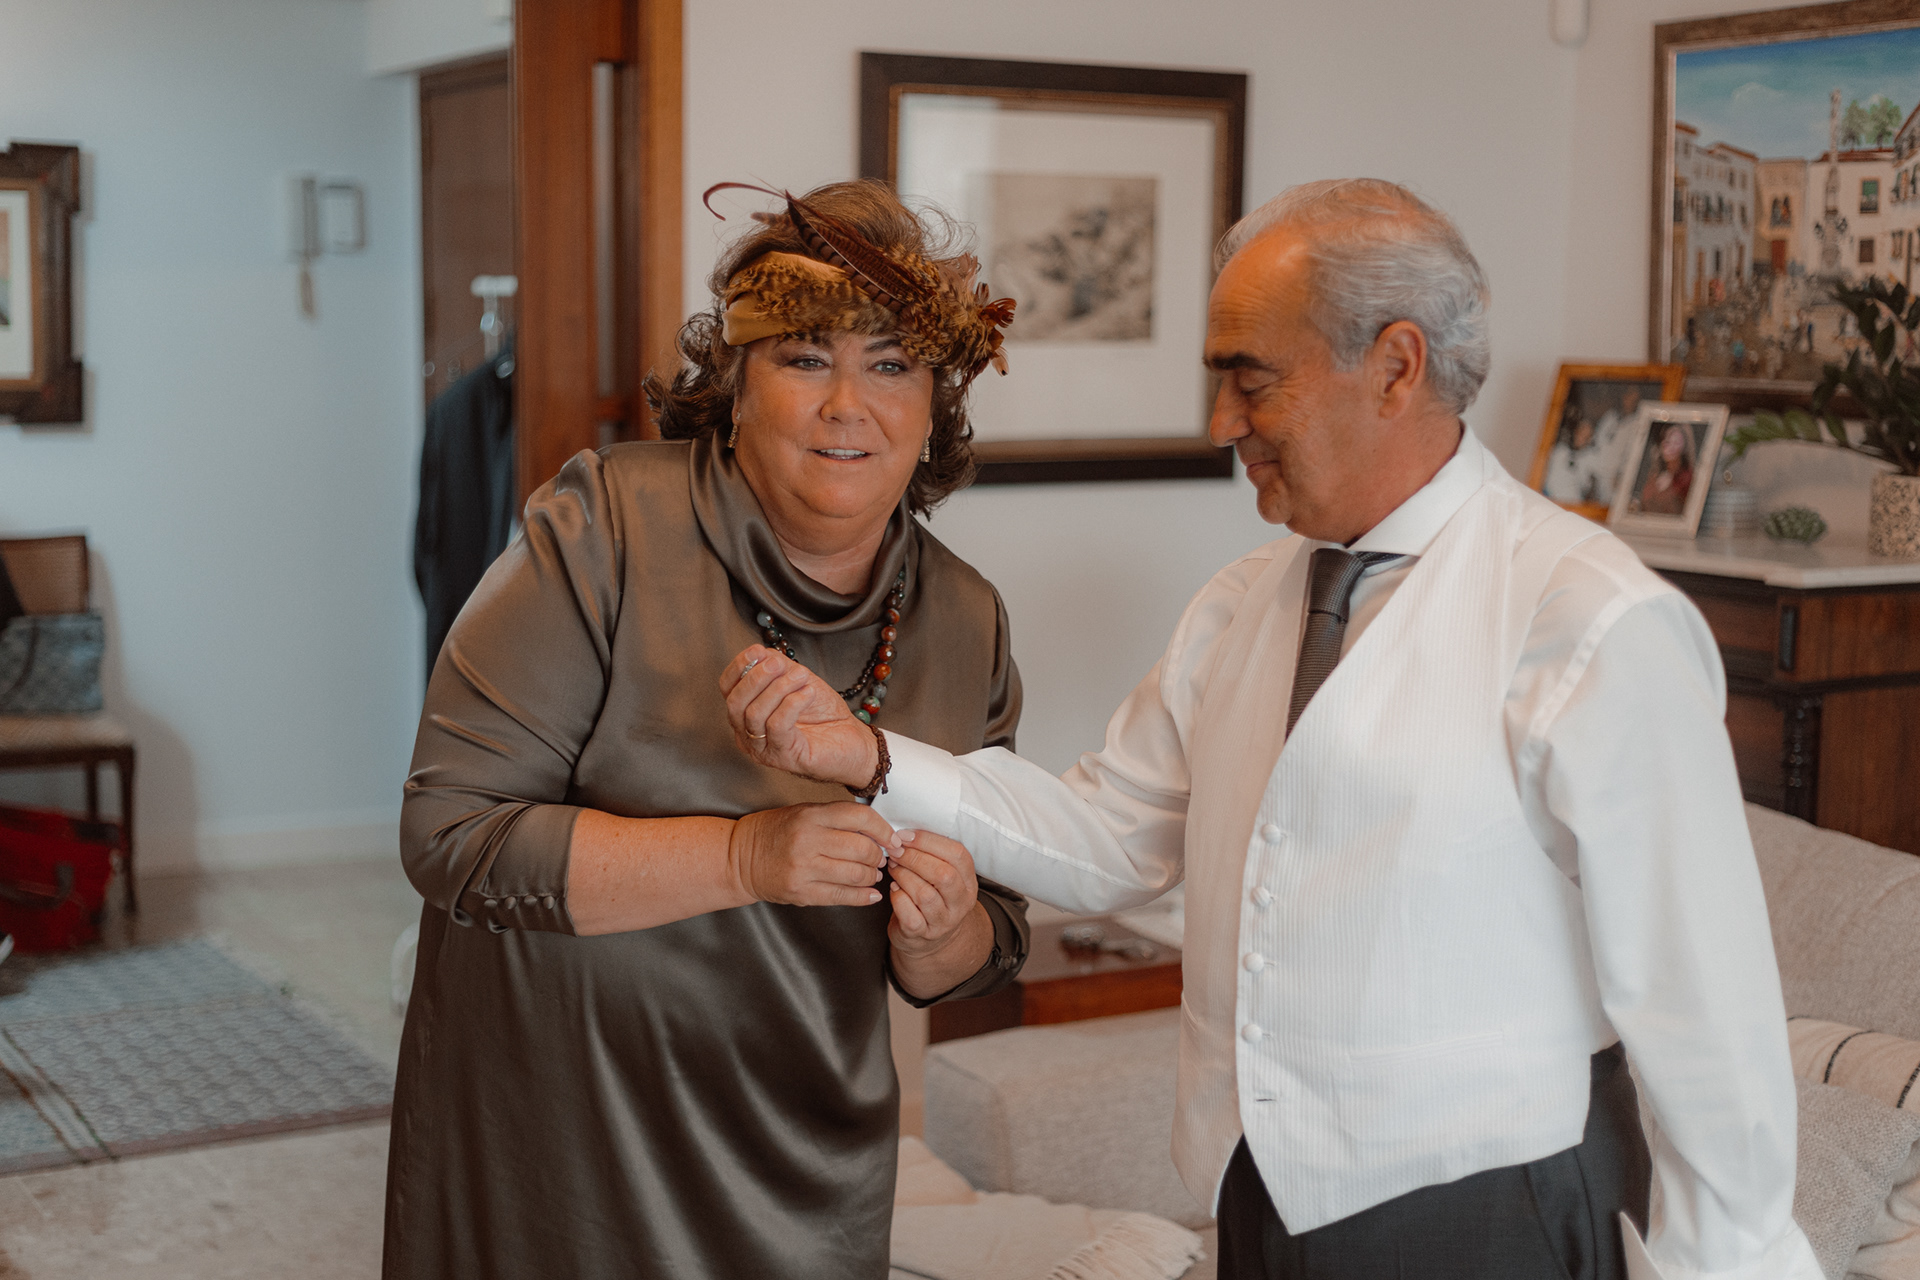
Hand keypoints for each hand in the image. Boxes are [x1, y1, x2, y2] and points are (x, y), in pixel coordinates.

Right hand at [720, 645, 877, 788]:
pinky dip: (792, 703)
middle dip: (755, 678)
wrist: (853, 740)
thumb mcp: (797, 681)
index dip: (738, 667)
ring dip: (779, 688)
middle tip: (778, 664)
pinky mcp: (784, 757)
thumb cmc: (823, 714)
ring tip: (801, 677)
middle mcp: (748, 735)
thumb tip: (760, 653)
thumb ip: (777, 667)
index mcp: (746, 714)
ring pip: (755, 714)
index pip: (727, 689)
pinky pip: (777, 726)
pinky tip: (808, 693)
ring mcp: (764, 750)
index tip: (756, 652)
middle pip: (735, 703)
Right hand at [727, 802, 892, 907]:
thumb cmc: (775, 832)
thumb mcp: (804, 813)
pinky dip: (862, 896)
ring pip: (856, 874)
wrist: (739, 858)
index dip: (884, 830)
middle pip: (862, 849)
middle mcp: (808, 840)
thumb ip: (837, 819)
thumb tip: (878, 833)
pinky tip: (869, 894)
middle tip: (881, 859)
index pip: (860, 818)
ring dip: (872, 876)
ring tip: (872, 874)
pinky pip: (842, 896)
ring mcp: (803, 868)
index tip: (893, 840)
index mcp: (811, 815)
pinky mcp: (800, 892)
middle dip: (879, 856)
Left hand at [885, 829, 982, 959]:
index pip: (957, 855)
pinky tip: (894, 888)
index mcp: (969, 881)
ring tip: (893, 867)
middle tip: (896, 851)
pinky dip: (897, 896)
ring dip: (903, 875)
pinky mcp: (923, 934)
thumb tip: (905, 833)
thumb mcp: (942, 874)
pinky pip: (909, 914)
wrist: (930, 939)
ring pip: (925, 894)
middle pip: (943, 875)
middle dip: (914, 858)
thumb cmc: (932, 896)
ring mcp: (943, 921)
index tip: (906, 835)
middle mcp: (961, 902)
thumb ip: (932, 855)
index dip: (929, 841)